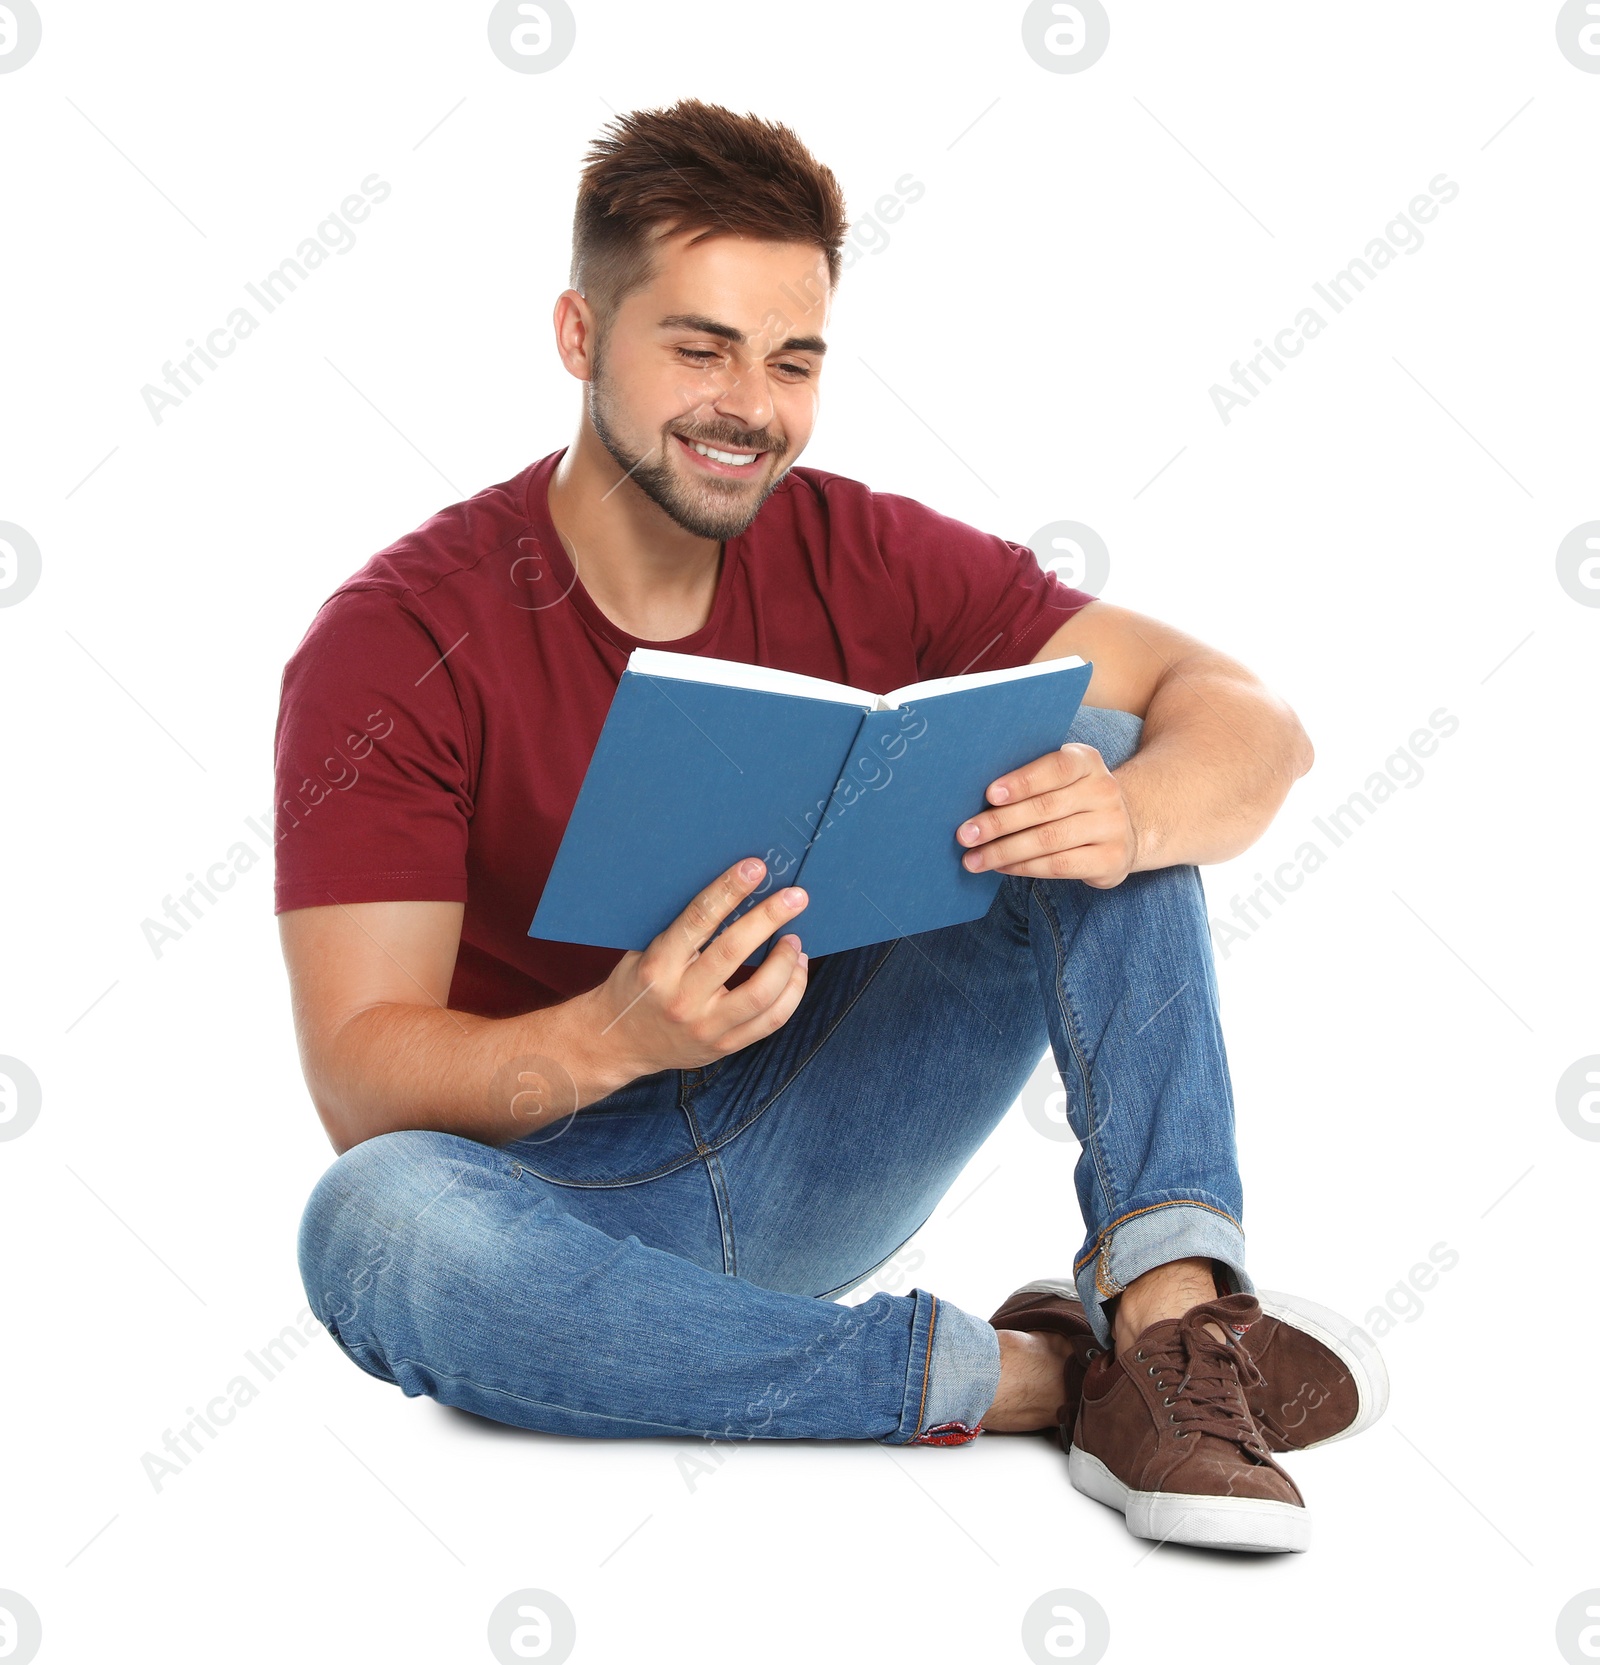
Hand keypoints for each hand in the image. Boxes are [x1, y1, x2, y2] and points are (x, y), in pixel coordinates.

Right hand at [589, 857, 809, 1079]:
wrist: (618, 1043)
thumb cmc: (635, 986)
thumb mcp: (644, 952)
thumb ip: (682, 931)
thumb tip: (733, 891)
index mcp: (659, 965)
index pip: (698, 920)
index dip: (729, 890)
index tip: (756, 868)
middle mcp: (682, 997)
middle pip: (734, 952)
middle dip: (769, 918)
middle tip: (796, 897)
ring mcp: (705, 1026)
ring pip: (761, 993)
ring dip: (786, 961)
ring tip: (795, 939)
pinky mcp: (724, 1045)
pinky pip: (770, 1021)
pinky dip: (791, 992)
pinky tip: (796, 970)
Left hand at [954, 743, 1137, 888]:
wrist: (1122, 829)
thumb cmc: (1072, 800)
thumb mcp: (1060, 780)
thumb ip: (1029, 781)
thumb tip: (975, 798)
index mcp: (1088, 762)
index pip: (1056, 767)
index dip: (1022, 782)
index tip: (989, 795)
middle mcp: (1105, 791)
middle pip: (1045, 808)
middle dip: (999, 823)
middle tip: (965, 834)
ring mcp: (1112, 826)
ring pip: (1048, 840)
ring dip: (1004, 851)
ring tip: (973, 859)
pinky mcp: (1111, 859)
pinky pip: (1058, 865)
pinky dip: (1024, 867)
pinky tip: (1000, 867)